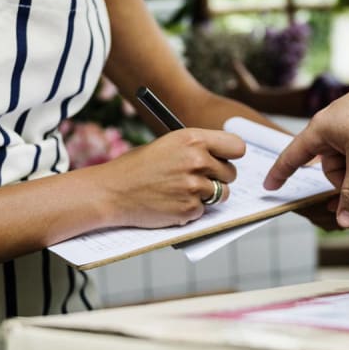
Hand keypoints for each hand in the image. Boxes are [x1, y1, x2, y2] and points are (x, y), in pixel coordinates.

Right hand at [98, 128, 245, 227]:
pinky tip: (171, 202)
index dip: (231, 155)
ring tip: (181, 190)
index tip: (225, 159)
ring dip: (207, 195)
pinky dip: (191, 209)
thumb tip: (222, 157)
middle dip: (219, 177)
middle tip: (199, 178)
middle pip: (231, 172)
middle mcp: (197, 160)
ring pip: (221, 193)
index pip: (237, 146)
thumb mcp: (169, 144)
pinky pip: (203, 210)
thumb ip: (196, 148)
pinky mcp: (189, 209)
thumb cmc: (137, 167)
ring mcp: (194, 186)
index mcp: (193, 139)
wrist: (111, 191)